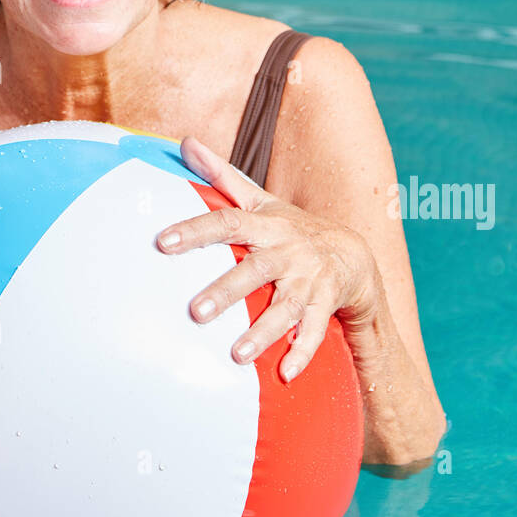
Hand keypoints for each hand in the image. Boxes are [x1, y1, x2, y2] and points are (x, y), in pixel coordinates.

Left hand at [156, 136, 379, 381]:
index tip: (162, 242)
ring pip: (285, 306)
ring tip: (236, 356)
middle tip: (194, 312)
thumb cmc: (291, 228)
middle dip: (226, 291)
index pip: (227, 222)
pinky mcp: (326, 305)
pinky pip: (316, 332)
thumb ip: (221, 176)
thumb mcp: (260, 200)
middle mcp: (287, 251)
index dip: (195, 230)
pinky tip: (285, 374)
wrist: (353, 254)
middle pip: (254, 270)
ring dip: (262, 331)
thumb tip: (185, 141)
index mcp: (266, 225)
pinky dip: (302, 353)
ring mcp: (309, 280)